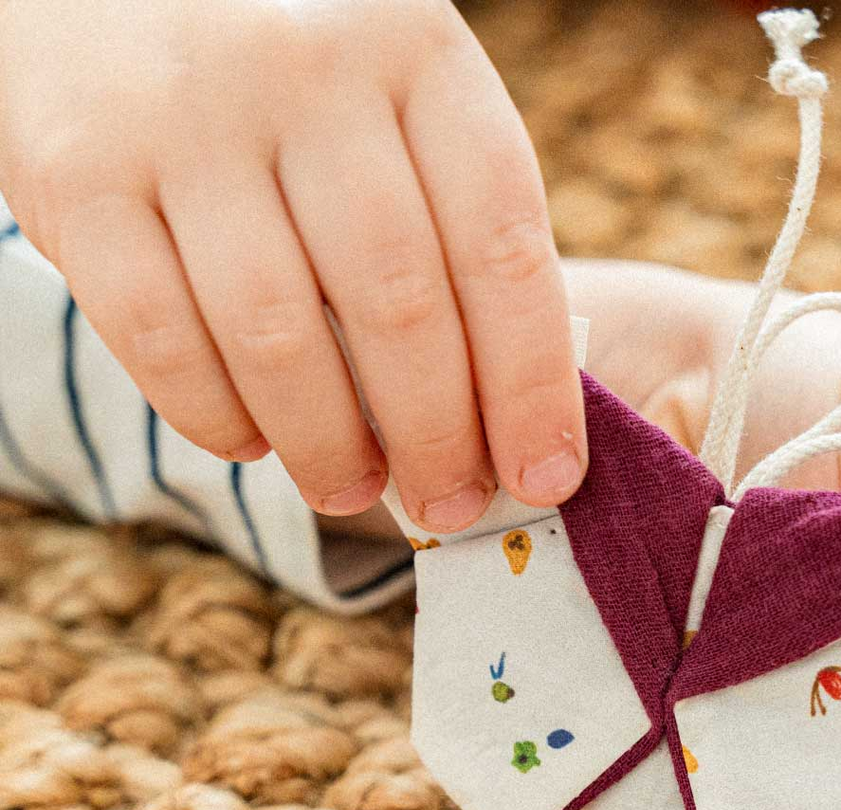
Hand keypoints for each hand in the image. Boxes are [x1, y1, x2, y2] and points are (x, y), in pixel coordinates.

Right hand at [0, 0, 584, 528]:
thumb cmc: (293, 78)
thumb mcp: (395, 105)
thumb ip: (448, 228)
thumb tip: (500, 418)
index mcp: (418, 54)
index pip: (502, 248)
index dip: (531, 388)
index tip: (546, 479)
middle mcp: (308, 72)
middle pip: (400, 305)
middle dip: (437, 439)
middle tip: (450, 505)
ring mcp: (184, 117)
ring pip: (280, 336)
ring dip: (328, 446)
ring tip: (352, 491)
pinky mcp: (78, 170)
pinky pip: (160, 336)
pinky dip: (216, 416)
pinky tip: (252, 443)